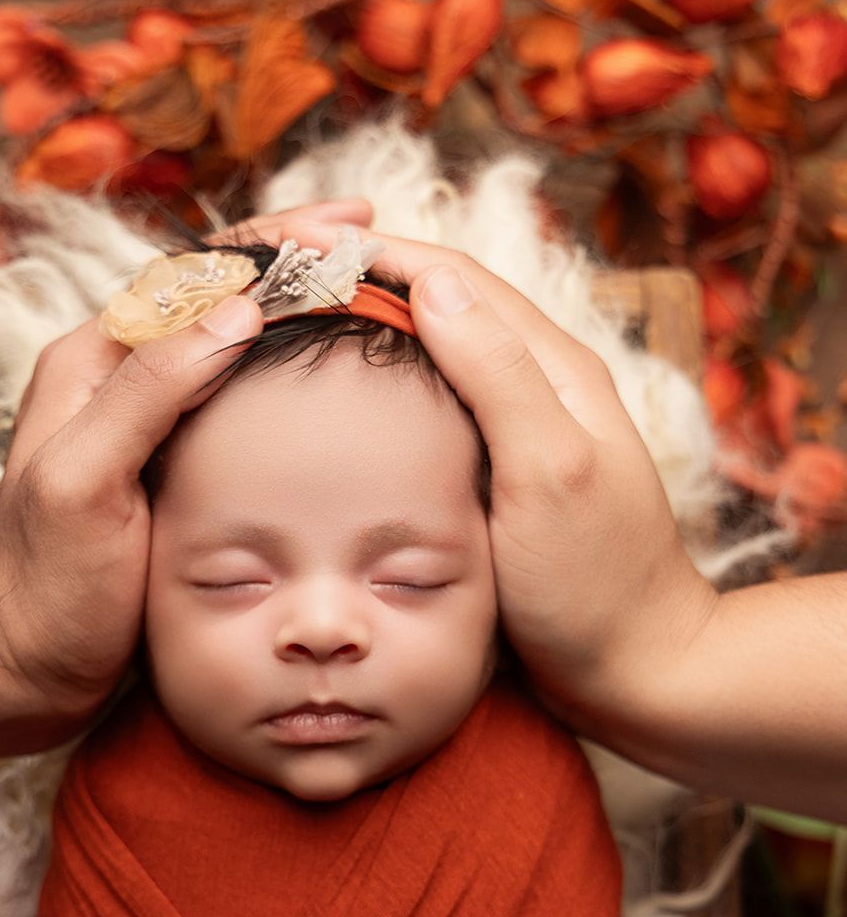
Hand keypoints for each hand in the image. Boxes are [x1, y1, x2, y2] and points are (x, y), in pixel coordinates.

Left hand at [0, 197, 374, 737]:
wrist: (27, 670)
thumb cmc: (49, 589)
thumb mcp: (87, 484)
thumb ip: (150, 392)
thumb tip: (239, 310)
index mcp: (94, 362)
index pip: (194, 273)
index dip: (272, 243)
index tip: (345, 231)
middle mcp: (121, 380)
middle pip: (217, 291)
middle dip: (291, 255)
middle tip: (368, 236)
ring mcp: (148, 424)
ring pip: (229, 341)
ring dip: (293, 306)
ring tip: (362, 285)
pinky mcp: (172, 469)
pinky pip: (235, 400)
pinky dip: (283, 372)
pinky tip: (326, 379)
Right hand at [290, 221, 717, 741]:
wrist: (634, 670)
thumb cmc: (592, 584)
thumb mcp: (548, 474)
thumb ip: (498, 377)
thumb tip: (434, 283)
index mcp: (555, 370)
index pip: (456, 278)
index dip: (377, 253)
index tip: (298, 247)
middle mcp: (542, 385)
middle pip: (447, 302)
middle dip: (366, 277)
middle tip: (281, 276)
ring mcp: (525, 429)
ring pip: (442, 350)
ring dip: (377, 325)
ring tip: (300, 321)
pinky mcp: (506, 474)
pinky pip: (442, 406)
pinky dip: (393, 386)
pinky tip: (350, 404)